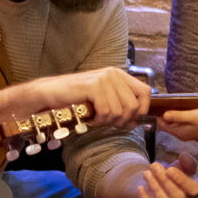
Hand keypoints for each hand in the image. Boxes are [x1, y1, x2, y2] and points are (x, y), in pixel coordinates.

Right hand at [32, 67, 149, 128]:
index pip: (146, 92)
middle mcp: (114, 74)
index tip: (129, 120)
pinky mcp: (94, 86)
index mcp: (119, 75)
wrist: (51, 93)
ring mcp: (104, 79)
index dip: (141, 110)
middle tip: (106, 122)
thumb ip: (121, 108)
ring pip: (120, 111)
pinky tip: (89, 117)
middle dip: (122, 121)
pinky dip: (98, 120)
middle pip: (134, 106)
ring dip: (107, 122)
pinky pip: (106, 112)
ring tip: (95, 118)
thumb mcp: (103, 102)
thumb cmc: (77, 99)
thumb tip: (135, 123)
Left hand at [136, 152, 197, 197]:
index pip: (193, 190)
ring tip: (146, 173)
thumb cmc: (177, 174)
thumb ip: (186, 162)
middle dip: (165, 181)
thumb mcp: (183, 166)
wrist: (162, 184)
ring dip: (155, 188)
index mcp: (197, 192)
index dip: (181, 180)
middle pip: (178, 197)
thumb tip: (184, 156)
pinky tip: (140, 187)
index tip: (169, 169)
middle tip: (154, 166)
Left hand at [157, 109, 197, 142]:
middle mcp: (180, 135)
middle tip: (168, 105)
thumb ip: (176, 116)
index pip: (162, 125)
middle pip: (167, 126)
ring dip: (173, 117)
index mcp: (178, 132)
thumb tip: (164, 115)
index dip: (160, 116)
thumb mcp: (190, 116)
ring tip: (175, 107)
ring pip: (174, 125)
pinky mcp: (191, 131)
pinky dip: (179, 119)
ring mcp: (186, 134)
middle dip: (166, 116)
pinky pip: (180, 125)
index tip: (161, 106)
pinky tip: (183, 112)